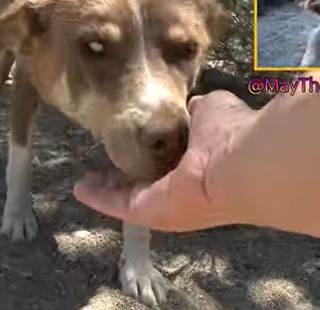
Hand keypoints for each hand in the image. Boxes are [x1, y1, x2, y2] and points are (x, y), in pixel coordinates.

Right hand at [73, 90, 255, 231]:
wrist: (239, 164)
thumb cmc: (230, 133)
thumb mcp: (211, 110)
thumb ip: (197, 112)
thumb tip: (188, 108)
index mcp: (198, 164)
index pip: (170, 162)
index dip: (152, 154)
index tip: (134, 143)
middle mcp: (181, 188)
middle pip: (146, 184)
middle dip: (125, 177)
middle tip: (102, 168)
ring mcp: (164, 203)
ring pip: (130, 196)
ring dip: (108, 189)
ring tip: (85, 180)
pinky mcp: (149, 212)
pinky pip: (119, 204)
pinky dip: (99, 198)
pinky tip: (79, 189)